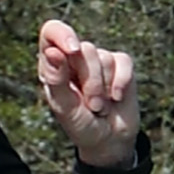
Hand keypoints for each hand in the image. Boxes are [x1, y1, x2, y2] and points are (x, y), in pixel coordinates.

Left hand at [38, 20, 141, 169]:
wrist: (108, 141)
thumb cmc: (80, 125)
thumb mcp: (64, 108)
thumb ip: (56, 80)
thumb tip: (52, 51)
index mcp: (54, 65)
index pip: (51, 32)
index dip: (62, 34)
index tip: (72, 50)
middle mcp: (75, 58)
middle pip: (85, 49)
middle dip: (90, 81)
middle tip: (91, 105)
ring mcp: (99, 60)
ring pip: (104, 57)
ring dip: (103, 88)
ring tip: (99, 107)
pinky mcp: (120, 65)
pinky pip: (123, 61)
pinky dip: (120, 83)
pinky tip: (116, 98)